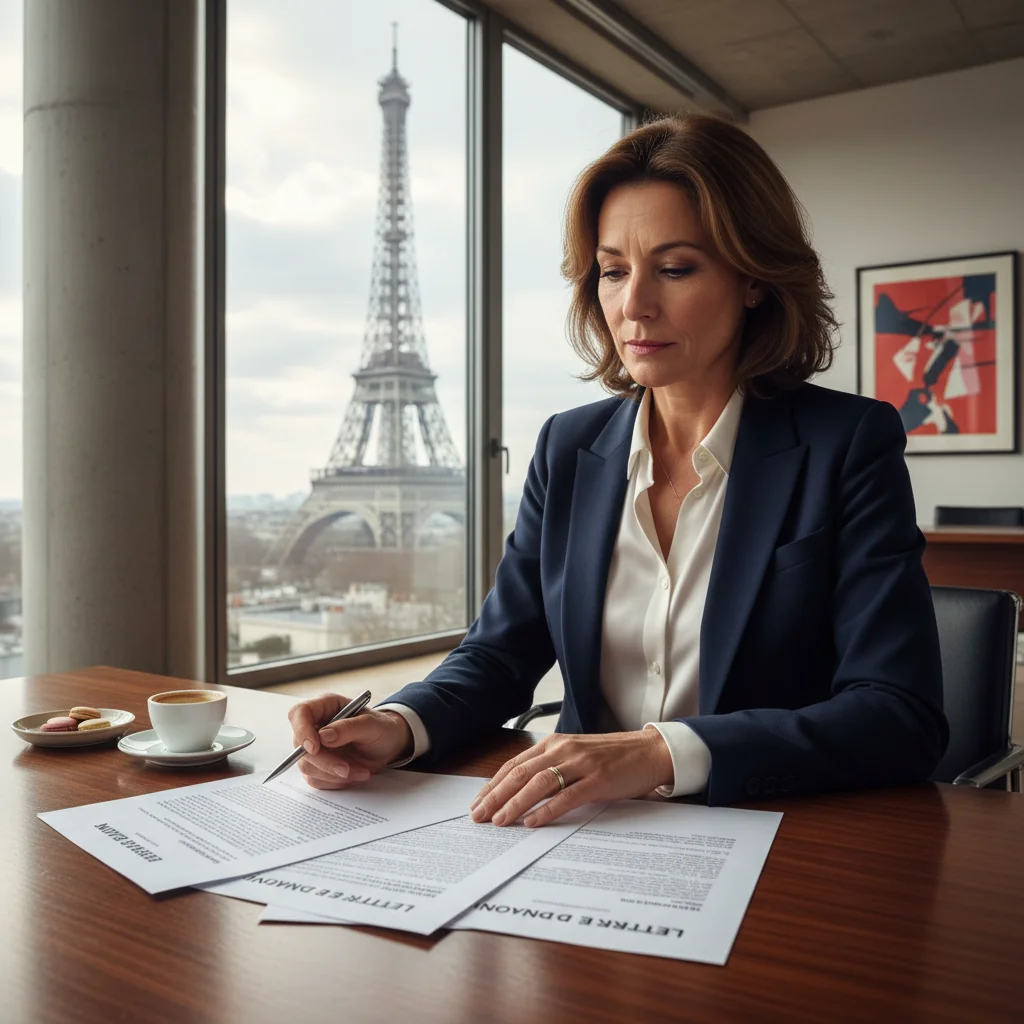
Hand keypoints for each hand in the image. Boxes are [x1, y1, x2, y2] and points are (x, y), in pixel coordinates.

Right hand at [287, 693, 413, 789]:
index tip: (314, 748)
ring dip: (334, 774)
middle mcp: (316, 726)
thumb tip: (323, 736)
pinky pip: (316, 779)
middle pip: (300, 746)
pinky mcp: (318, 767)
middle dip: (324, 761)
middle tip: (346, 768)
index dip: (302, 730)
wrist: (389, 747)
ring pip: (307, 766)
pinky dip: (336, 782)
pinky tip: (354, 774)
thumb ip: (349, 728)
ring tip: (361, 771)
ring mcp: (315, 748)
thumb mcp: (372, 725)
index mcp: (326, 706)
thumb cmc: (381, 729)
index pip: (300, 713)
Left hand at [470, 729, 673, 827]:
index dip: (494, 784)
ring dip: (515, 803)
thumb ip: (552, 768)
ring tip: (499, 821)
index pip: (515, 764)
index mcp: (555, 743)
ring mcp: (582, 764)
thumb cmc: (613, 757)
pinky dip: (547, 810)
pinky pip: (568, 796)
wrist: (650, 751)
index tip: (478, 802)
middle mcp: (564, 749)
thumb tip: (521, 793)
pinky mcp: (599, 780)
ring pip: (539, 783)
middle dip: (496, 796)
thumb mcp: (576, 756)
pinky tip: (533, 822)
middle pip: (521, 773)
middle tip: (479, 816)